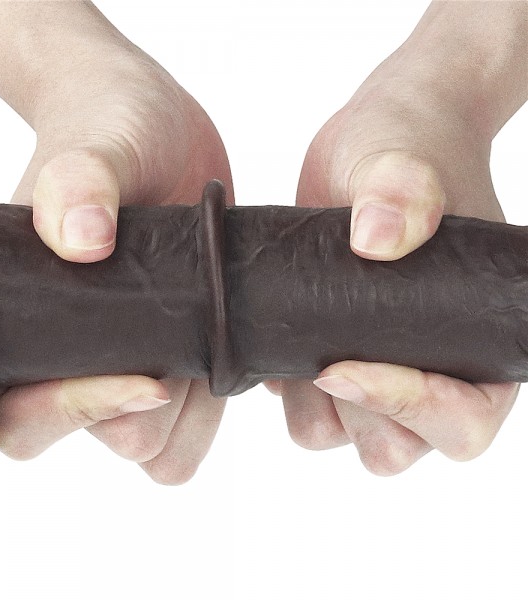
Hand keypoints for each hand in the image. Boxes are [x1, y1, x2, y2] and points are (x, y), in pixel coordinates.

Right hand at [0, 42, 232, 482]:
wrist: (153, 127)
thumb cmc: (104, 125)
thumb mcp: (91, 143)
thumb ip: (76, 180)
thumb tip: (77, 241)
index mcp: (29, 322)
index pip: (26, 416)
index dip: (81, 411)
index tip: (151, 376)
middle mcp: (74, 356)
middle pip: (108, 441)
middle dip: (157, 412)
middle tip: (196, 350)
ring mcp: (129, 360)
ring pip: (157, 444)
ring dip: (196, 415)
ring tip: (222, 346)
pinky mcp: (175, 355)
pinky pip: (194, 423)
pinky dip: (219, 407)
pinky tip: (241, 353)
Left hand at [268, 1, 524, 473]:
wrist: (371, 147)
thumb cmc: (408, 145)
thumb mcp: (402, 156)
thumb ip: (403, 188)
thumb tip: (379, 239)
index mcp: (478, 340)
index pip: (463, 421)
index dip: (409, 408)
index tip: (344, 365)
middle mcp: (434, 368)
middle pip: (395, 446)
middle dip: (354, 411)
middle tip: (322, 353)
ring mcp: (381, 367)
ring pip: (343, 434)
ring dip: (313, 406)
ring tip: (298, 343)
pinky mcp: (335, 357)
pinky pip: (307, 410)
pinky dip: (289, 391)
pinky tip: (281, 338)